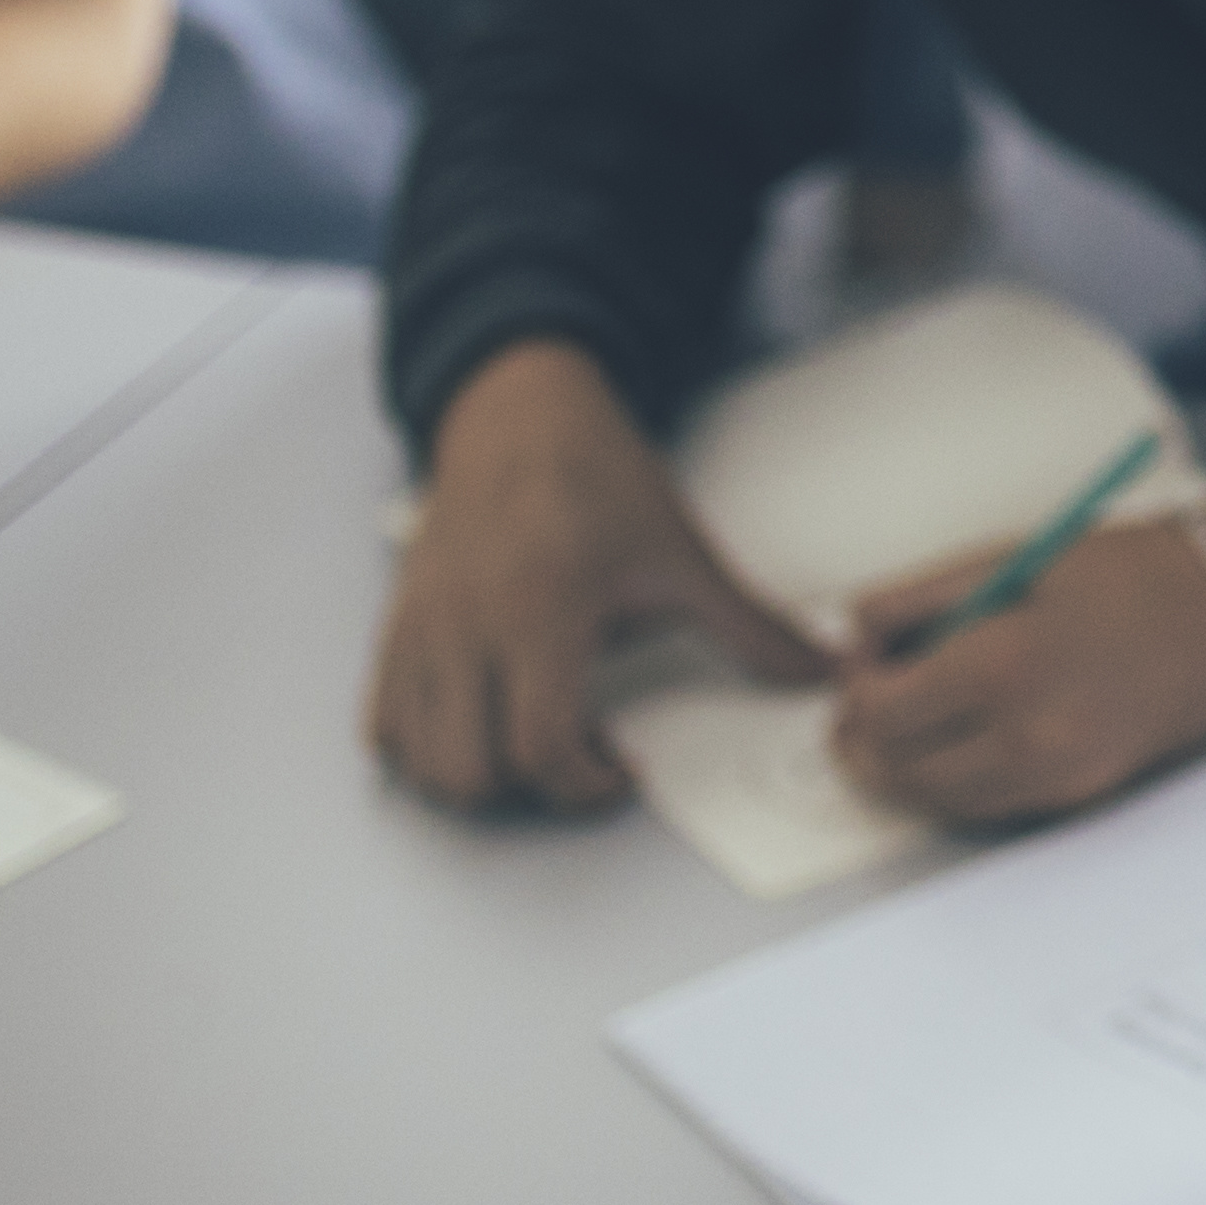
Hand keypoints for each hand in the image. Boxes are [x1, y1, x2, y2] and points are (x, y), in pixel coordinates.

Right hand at [365, 339, 822, 816]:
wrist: (521, 414)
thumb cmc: (594, 476)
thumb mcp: (683, 555)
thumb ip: (754, 628)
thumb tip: (824, 667)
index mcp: (540, 610)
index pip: (541, 746)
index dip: (585, 783)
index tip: (622, 766)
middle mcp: (466, 628)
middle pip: (471, 771)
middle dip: (531, 790)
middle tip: (581, 756)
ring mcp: (421, 632)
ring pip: (418, 760)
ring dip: (475, 776)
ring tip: (531, 739)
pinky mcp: (395, 630)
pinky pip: (381, 727)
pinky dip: (422, 749)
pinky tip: (480, 722)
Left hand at [831, 512, 1205, 828]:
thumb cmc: (1120, 577)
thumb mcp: (1008, 559)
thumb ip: (913, 601)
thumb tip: (848, 639)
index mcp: (1001, 666)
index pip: (882, 714)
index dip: (855, 692)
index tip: (861, 665)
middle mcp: (1023, 738)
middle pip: (896, 771)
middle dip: (864, 739)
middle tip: (864, 701)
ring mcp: (1050, 778)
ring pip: (932, 802)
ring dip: (902, 768)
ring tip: (906, 722)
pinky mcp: (1069, 799)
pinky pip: (980, 807)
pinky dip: (951, 781)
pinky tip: (959, 738)